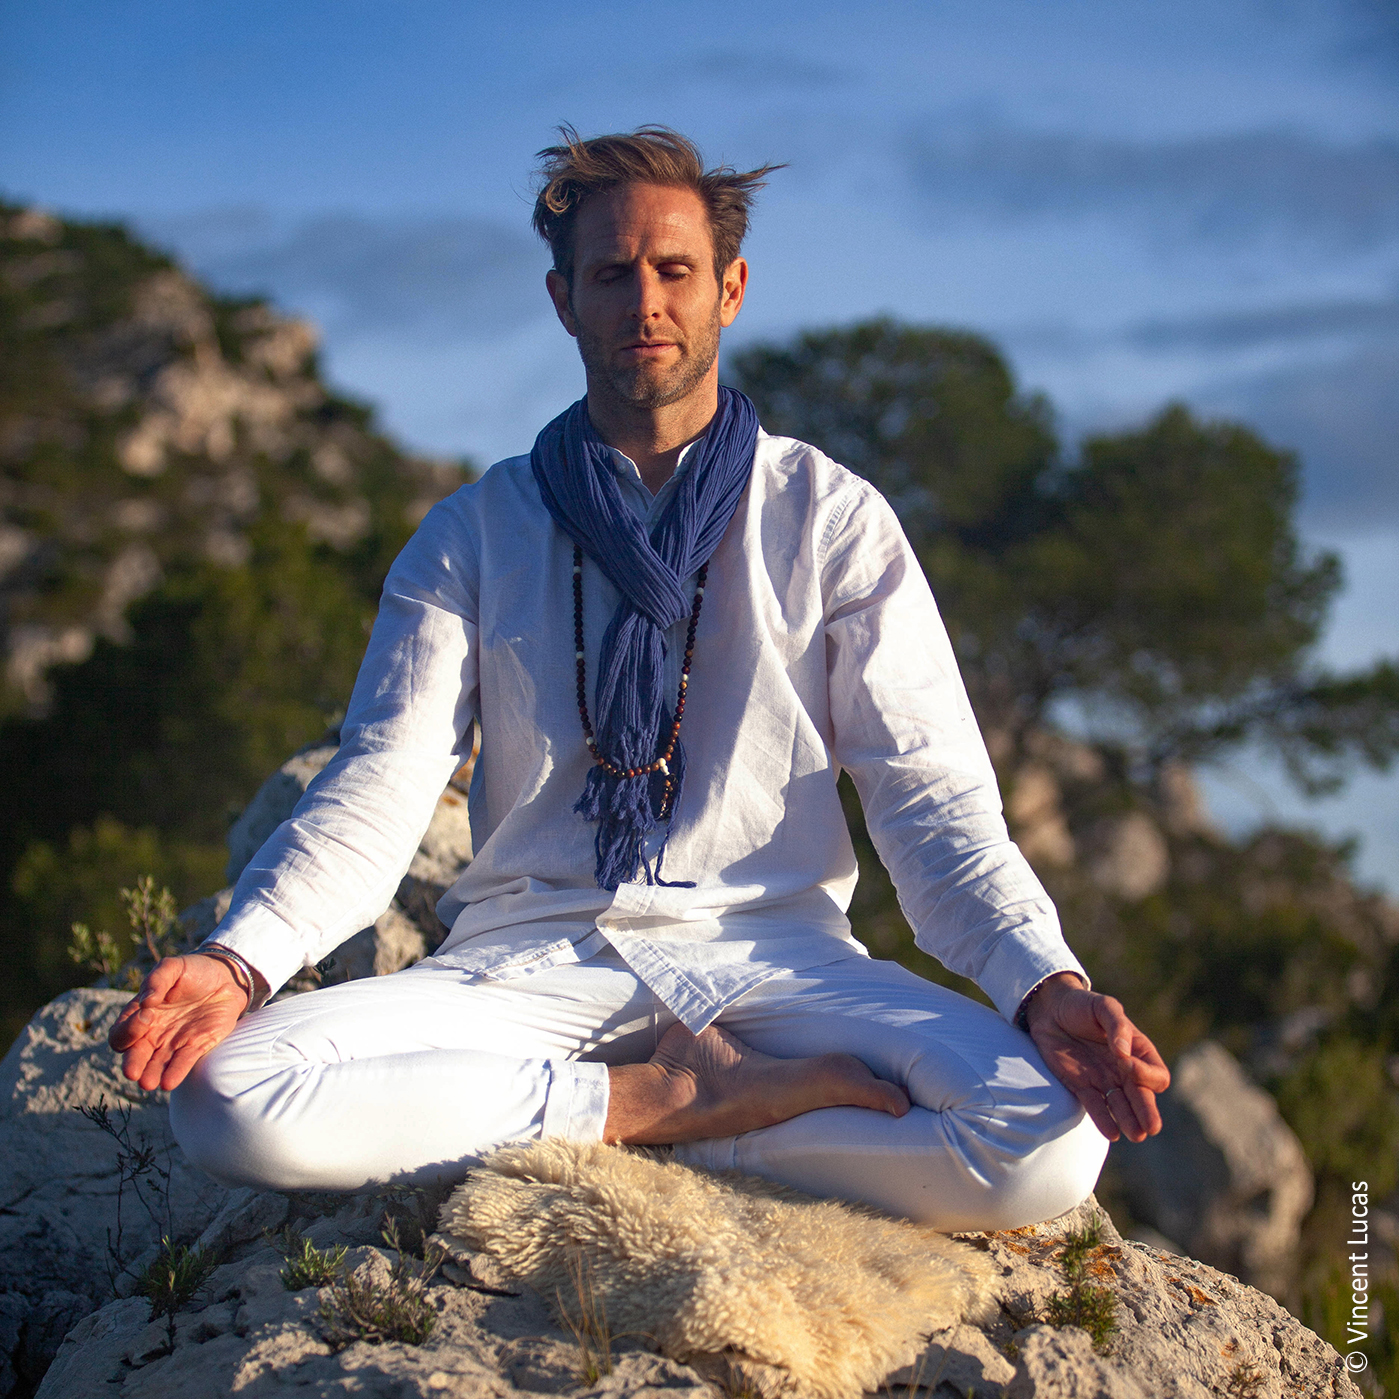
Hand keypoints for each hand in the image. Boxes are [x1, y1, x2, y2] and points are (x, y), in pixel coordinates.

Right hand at [108, 955, 249, 1091]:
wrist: (226, 978)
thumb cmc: (193, 971)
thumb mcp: (174, 967)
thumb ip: (157, 979)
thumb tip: (146, 1000)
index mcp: (140, 1016)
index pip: (122, 1032)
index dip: (128, 1029)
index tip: (146, 1017)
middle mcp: (153, 1035)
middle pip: (134, 1055)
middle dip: (133, 1064)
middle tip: (132, 1071)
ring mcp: (173, 1043)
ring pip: (156, 1065)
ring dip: (151, 1075)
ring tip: (149, 1083)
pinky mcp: (195, 1047)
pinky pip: (182, 1063)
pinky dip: (175, 1073)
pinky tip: (169, 1082)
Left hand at [1023, 972, 1169, 1142]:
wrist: (1050, 1009)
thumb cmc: (1082, 1005)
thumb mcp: (1103, 1006)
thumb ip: (1117, 1025)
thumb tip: (1124, 1052)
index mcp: (1138, 1051)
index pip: (1155, 1074)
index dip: (1145, 1074)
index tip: (1125, 1063)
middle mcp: (1124, 1071)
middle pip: (1142, 1097)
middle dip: (1146, 1111)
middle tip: (1150, 1128)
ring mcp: (1104, 1080)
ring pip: (1121, 1107)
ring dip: (1128, 1120)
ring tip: (1134, 1135)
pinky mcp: (1081, 1086)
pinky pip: (1096, 1106)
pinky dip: (1104, 1120)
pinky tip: (1111, 1133)